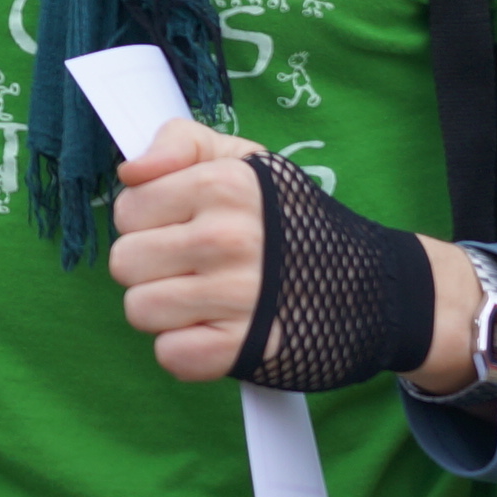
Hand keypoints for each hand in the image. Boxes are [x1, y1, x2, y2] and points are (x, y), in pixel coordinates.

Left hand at [106, 119, 273, 379]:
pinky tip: (215, 330)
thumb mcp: (244, 158)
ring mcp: (235, 296)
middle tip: (190, 266)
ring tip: (202, 298)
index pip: (128, 210)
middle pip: (125, 263)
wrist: (371, 286)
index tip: (180, 226)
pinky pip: (170, 354)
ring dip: (165, 310)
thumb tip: (130, 171)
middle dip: (151, 267)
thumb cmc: (292, 221)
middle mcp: (226, 238)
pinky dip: (186, 349)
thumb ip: (180, 142)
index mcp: (221, 185)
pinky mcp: (243, 348)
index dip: (148, 221)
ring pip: (139, 310)